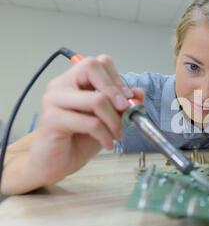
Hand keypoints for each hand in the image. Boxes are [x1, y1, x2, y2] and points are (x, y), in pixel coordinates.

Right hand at [27, 55, 143, 185]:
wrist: (56, 163)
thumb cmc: (80, 139)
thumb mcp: (107, 119)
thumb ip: (121, 104)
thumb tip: (139, 93)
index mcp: (73, 80)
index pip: (98, 62)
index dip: (117, 78)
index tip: (128, 98)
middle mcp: (61, 85)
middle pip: (92, 67)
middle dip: (115, 91)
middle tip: (125, 111)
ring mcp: (53, 100)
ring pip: (96, 99)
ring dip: (114, 120)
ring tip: (118, 134)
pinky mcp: (52, 119)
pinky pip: (90, 123)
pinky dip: (105, 135)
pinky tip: (108, 143)